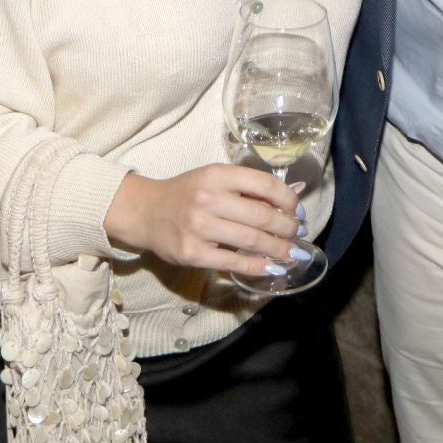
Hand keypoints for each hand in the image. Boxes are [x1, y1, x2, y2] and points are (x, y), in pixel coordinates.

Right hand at [104, 164, 300, 274]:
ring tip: (292, 252)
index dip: (288, 200)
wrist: (145, 212)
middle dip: (287, 228)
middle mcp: (208, 199)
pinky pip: (233, 261)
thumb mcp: (216, 179)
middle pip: (262, 216)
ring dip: (278, 249)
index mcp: (218, 175)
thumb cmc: (187, 193)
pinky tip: (272, 267)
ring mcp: (199, 227)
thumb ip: (250, 188)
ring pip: (251, 240)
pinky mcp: (192, 253)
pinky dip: (257, 266)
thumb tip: (295, 195)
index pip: (265, 185)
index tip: (297, 210)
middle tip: (298, 234)